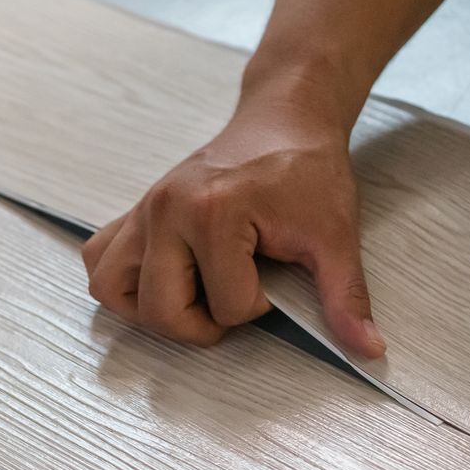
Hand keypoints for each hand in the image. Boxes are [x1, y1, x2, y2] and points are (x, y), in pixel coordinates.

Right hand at [81, 98, 384, 357]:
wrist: (285, 119)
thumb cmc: (308, 170)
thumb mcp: (336, 236)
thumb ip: (346, 296)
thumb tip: (369, 349)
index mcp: (212, 212)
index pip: (224, 307)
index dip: (259, 308)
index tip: (277, 276)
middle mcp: (166, 209)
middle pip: (158, 309)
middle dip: (203, 322)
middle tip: (236, 299)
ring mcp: (144, 209)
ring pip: (111, 288)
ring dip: (153, 309)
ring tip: (196, 296)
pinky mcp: (136, 210)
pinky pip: (100, 258)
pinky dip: (124, 281)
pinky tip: (167, 278)